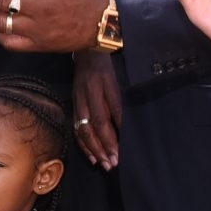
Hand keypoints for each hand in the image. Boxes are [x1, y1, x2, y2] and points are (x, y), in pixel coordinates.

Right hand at [72, 50, 122, 169]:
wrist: (87, 46)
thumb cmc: (112, 60)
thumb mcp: (123, 72)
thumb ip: (128, 93)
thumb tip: (137, 120)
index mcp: (107, 82)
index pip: (115, 110)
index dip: (120, 130)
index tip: (127, 148)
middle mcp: (91, 91)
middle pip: (98, 122)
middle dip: (107, 145)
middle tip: (115, 163)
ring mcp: (80, 98)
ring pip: (84, 127)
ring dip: (95, 149)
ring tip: (105, 165)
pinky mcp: (74, 103)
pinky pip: (76, 127)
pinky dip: (83, 144)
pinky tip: (92, 157)